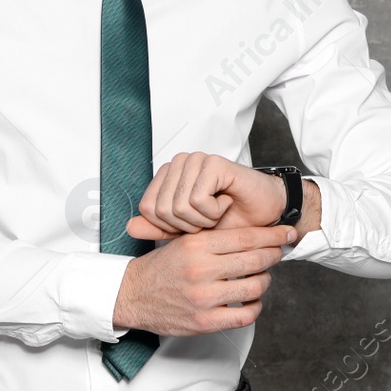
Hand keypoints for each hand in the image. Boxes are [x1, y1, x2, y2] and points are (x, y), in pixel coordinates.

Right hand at [112, 224, 296, 334]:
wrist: (131, 296)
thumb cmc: (159, 268)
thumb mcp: (181, 242)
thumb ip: (212, 237)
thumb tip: (250, 232)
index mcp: (196, 246)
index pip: (246, 237)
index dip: (272, 235)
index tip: (286, 233)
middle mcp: (201, 271)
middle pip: (255, 261)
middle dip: (274, 255)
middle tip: (278, 251)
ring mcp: (204, 298)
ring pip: (255, 287)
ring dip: (265, 281)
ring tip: (262, 276)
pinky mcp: (205, 322)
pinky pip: (245, 315)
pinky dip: (255, 307)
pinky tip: (252, 301)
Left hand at [125, 152, 284, 240]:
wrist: (261, 217)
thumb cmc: (228, 220)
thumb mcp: (186, 231)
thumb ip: (158, 228)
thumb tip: (129, 226)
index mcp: (168, 175)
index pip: (147, 208)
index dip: (169, 226)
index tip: (193, 223)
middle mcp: (179, 163)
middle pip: (161, 209)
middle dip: (187, 225)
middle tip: (208, 217)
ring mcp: (196, 160)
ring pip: (178, 206)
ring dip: (202, 220)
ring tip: (217, 210)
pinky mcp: (213, 163)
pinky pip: (198, 200)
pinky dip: (213, 212)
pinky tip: (226, 202)